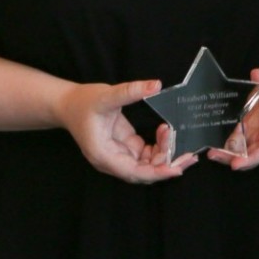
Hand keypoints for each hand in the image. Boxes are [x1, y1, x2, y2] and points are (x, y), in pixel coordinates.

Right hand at [55, 79, 196, 183]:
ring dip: (164, 155)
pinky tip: (164, 131)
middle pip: (144, 173)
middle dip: (167, 165)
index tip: (176, 169)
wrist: (68, 104)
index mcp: (103, 155)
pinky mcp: (125, 148)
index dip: (156, 172)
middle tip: (190, 156)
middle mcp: (111, 160)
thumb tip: (155, 85)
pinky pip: (146, 155)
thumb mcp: (106, 95)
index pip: (133, 172)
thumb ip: (130, 91)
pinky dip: (158, 147)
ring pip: (147, 165)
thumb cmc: (83, 102)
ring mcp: (119, 155)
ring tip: (176, 136)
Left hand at [211, 64, 258, 169]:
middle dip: (236, 159)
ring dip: (229, 155)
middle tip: (217, 156)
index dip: (254, 158)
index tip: (237, 164)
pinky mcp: (251, 131)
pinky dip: (228, 146)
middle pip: (255, 155)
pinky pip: (239, 142)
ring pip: (245, 152)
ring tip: (212, 153)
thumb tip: (257, 74)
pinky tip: (215, 145)